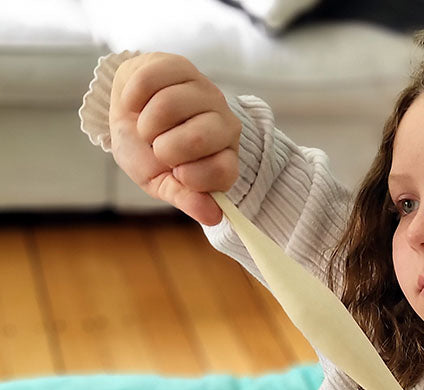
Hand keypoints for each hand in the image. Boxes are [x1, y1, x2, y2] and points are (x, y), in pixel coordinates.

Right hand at [109, 53, 241, 224]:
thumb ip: (187, 198)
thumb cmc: (147, 153)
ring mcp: (206, 93)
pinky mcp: (182, 67)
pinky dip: (133, 98)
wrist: (127, 114)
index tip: (177, 173)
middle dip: (165, 148)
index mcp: (224, 158)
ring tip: (148, 127)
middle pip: (199, 137)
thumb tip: (214, 217)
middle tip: (159, 148)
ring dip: (146, 123)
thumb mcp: (162, 183)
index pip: (224, 172)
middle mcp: (224, 125)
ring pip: (170, 106)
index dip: (192, 177)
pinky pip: (151, 81)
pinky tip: (136, 104)